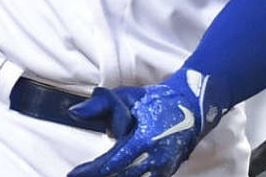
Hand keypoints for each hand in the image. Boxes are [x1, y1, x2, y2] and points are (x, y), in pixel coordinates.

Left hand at [68, 70, 216, 176]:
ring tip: (94, 176)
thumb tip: (74, 112)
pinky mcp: (167, 171)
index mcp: (145, 139)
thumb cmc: (157, 100)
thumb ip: (101, 105)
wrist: (192, 106)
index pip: (111, 163)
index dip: (90, 172)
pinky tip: (114, 175)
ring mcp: (164, 168)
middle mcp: (156, 158)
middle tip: (79, 176)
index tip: (72, 174)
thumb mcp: (128, 97)